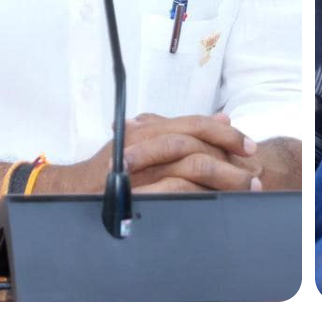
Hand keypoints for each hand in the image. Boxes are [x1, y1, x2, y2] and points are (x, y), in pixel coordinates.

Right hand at [43, 113, 260, 193]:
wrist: (69, 192)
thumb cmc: (108, 168)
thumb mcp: (143, 141)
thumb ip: (179, 130)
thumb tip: (223, 118)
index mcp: (146, 129)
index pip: (193, 124)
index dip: (225, 133)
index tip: (249, 146)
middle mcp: (141, 144)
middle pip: (195, 144)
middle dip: (229, 158)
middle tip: (253, 173)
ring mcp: (137, 170)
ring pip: (189, 167)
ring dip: (222, 179)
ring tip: (243, 190)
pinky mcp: (134, 194)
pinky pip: (174, 192)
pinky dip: (198, 196)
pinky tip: (216, 203)